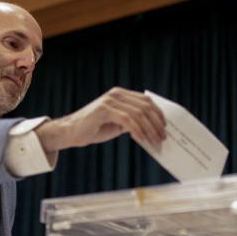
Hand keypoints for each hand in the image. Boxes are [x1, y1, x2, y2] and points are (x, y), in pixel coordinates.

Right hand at [35, 87, 165, 150]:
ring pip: (138, 114)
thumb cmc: (94, 129)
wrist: (71, 132)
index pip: (146, 101)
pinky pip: (127, 120)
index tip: (165, 127)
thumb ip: (132, 121)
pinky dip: (137, 130)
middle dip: (156, 123)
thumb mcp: (117, 123)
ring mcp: (110, 101)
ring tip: (155, 141)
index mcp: (120, 95)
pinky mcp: (104, 110)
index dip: (158, 114)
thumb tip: (151, 128)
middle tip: (163, 137)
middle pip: (145, 107)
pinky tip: (142, 139)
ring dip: (149, 129)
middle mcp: (116, 94)